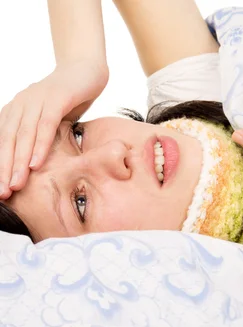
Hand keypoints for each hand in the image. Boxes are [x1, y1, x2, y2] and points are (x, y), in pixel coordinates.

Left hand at [0, 61, 108, 197]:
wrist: (86, 69)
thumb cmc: (68, 100)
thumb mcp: (49, 122)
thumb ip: (39, 139)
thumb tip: (35, 169)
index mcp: (16, 111)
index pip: (3, 142)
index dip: (0, 167)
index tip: (1, 191)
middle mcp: (21, 104)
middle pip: (8, 141)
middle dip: (4, 169)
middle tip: (3, 192)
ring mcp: (37, 99)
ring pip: (24, 135)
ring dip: (19, 162)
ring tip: (16, 184)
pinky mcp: (56, 98)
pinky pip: (45, 125)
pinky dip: (40, 145)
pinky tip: (36, 164)